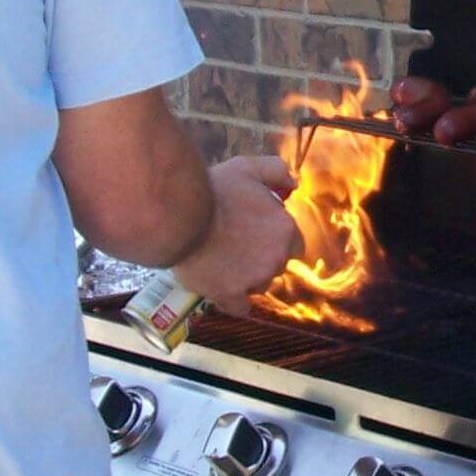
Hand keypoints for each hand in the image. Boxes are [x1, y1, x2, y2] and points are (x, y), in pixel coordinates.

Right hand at [172, 156, 300, 315]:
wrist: (181, 217)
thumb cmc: (214, 191)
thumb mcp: (247, 168)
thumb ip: (275, 171)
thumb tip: (293, 183)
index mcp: (285, 230)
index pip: (294, 244)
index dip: (276, 240)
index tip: (257, 234)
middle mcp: (276, 258)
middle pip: (276, 265)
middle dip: (261, 258)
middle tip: (236, 246)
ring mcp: (255, 279)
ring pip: (259, 285)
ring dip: (246, 278)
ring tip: (222, 263)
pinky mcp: (230, 294)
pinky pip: (239, 307)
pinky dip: (233, 301)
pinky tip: (224, 291)